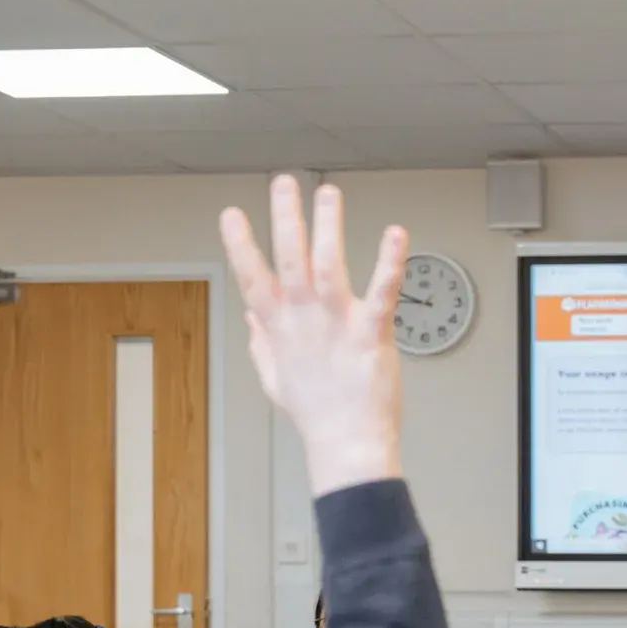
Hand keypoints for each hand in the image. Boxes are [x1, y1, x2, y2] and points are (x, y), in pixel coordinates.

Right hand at [219, 176, 407, 495]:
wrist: (348, 445)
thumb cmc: (318, 414)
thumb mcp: (275, 378)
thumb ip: (262, 343)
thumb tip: (253, 318)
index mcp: (280, 328)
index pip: (252, 278)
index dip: (240, 245)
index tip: (230, 214)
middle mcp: (305, 320)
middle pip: (289, 259)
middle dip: (284, 219)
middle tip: (283, 183)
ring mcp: (338, 324)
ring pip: (328, 265)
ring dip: (327, 227)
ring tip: (328, 193)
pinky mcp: (372, 333)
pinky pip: (382, 291)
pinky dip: (389, 262)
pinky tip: (395, 234)